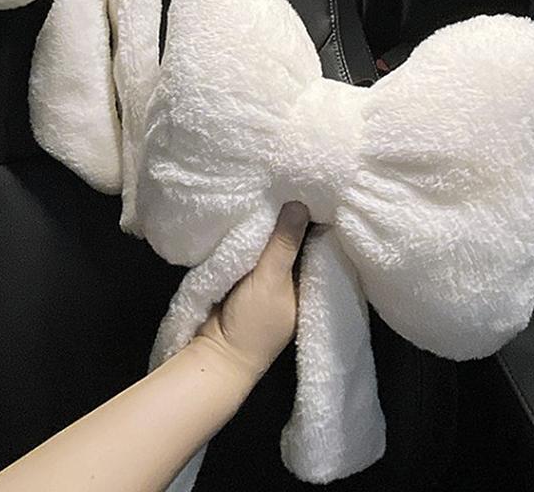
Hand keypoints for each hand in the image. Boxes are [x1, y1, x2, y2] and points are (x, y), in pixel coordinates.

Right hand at [194, 202, 310, 382]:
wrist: (215, 353)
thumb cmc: (253, 324)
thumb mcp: (270, 280)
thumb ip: (284, 244)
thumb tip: (302, 203)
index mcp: (310, 283)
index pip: (318, 244)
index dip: (314, 217)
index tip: (311, 186)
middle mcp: (294, 280)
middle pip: (294, 241)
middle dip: (290, 217)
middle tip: (288, 179)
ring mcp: (269, 279)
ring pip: (273, 244)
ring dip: (270, 224)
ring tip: (271, 186)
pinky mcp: (247, 277)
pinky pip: (254, 250)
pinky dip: (252, 236)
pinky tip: (250, 211)